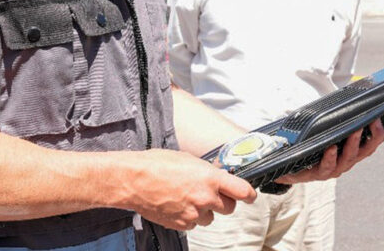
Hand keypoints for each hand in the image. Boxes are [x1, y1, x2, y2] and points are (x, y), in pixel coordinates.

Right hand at [124, 149, 255, 230]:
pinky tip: (178, 204)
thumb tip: (217, 175)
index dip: (249, 194)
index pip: (242, 191)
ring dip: (206, 210)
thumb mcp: (188, 159)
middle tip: (212, 192)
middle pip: (229, 208)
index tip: (249, 195)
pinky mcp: (182, 224)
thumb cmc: (157, 164)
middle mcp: (206, 197)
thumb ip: (207, 170)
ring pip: (211, 217)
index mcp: (210, 178)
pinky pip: (194, 223)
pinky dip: (190, 216)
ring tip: (188, 197)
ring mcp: (194, 213)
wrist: (134, 180)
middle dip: (224, 201)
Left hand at [277, 119, 383, 184]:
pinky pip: (325, 167)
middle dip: (370, 137)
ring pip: (347, 160)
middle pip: (364, 152)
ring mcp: (331, 170)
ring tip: (354, 130)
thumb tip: (363, 103)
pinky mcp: (315, 173)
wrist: (288, 167)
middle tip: (373, 122)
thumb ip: (350, 123)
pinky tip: (331, 147)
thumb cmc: (314, 148)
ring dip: (352, 144)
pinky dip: (330, 157)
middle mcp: (344, 163)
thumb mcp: (332, 134)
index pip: (373, 144)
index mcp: (351, 153)